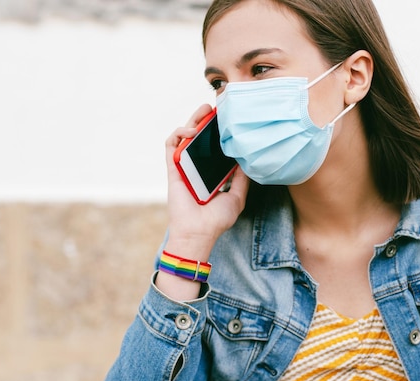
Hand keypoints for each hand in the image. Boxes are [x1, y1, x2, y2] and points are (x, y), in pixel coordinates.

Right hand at [164, 104, 249, 260]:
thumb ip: (241, 178)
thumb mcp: (237, 196)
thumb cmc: (217, 219)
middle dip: (204, 120)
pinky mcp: (172, 169)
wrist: (199, 232)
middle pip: (198, 137)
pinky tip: (191, 130)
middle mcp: (196, 167)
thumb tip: (248, 159)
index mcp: (211, 173)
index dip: (218, 132)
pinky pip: (171, 146)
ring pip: (184, 137)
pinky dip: (179, 133)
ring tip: (203, 112)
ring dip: (191, 120)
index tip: (228, 120)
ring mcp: (183, 167)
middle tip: (215, 108)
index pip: (213, 147)